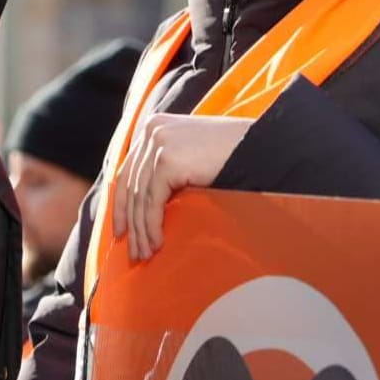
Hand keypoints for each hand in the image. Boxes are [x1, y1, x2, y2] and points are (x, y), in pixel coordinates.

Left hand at [111, 113, 251, 260]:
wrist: (258, 149)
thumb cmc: (229, 156)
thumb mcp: (188, 155)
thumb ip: (164, 167)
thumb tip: (140, 204)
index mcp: (152, 125)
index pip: (128, 170)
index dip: (121, 204)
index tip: (121, 230)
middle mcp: (150, 129)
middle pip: (131, 185)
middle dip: (131, 223)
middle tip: (134, 251)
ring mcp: (158, 143)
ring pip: (140, 197)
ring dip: (142, 231)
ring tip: (145, 254)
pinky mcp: (167, 161)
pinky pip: (152, 202)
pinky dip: (152, 226)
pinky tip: (158, 244)